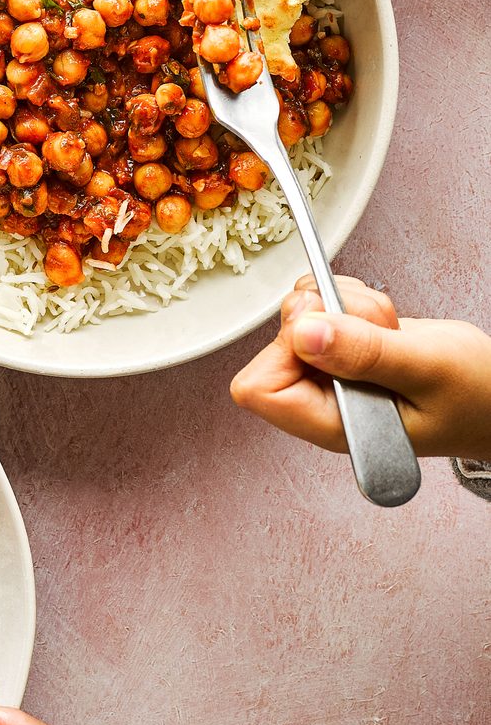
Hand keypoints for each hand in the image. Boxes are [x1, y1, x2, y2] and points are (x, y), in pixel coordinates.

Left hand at [231, 276, 490, 459]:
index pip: (258, 387)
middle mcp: (322, 401)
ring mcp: (329, 373)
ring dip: (344, 306)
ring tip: (389, 331)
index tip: (327, 330)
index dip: (285, 349)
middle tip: (375, 331)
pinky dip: (350, 299)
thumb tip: (301, 331)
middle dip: (324, 318)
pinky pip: (319, 303)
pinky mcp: (339, 346)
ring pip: (299, 314)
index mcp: (333, 425)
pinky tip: (384, 324)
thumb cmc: (479, 397)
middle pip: (276, 340)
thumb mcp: (427, 369)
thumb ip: (364, 353)